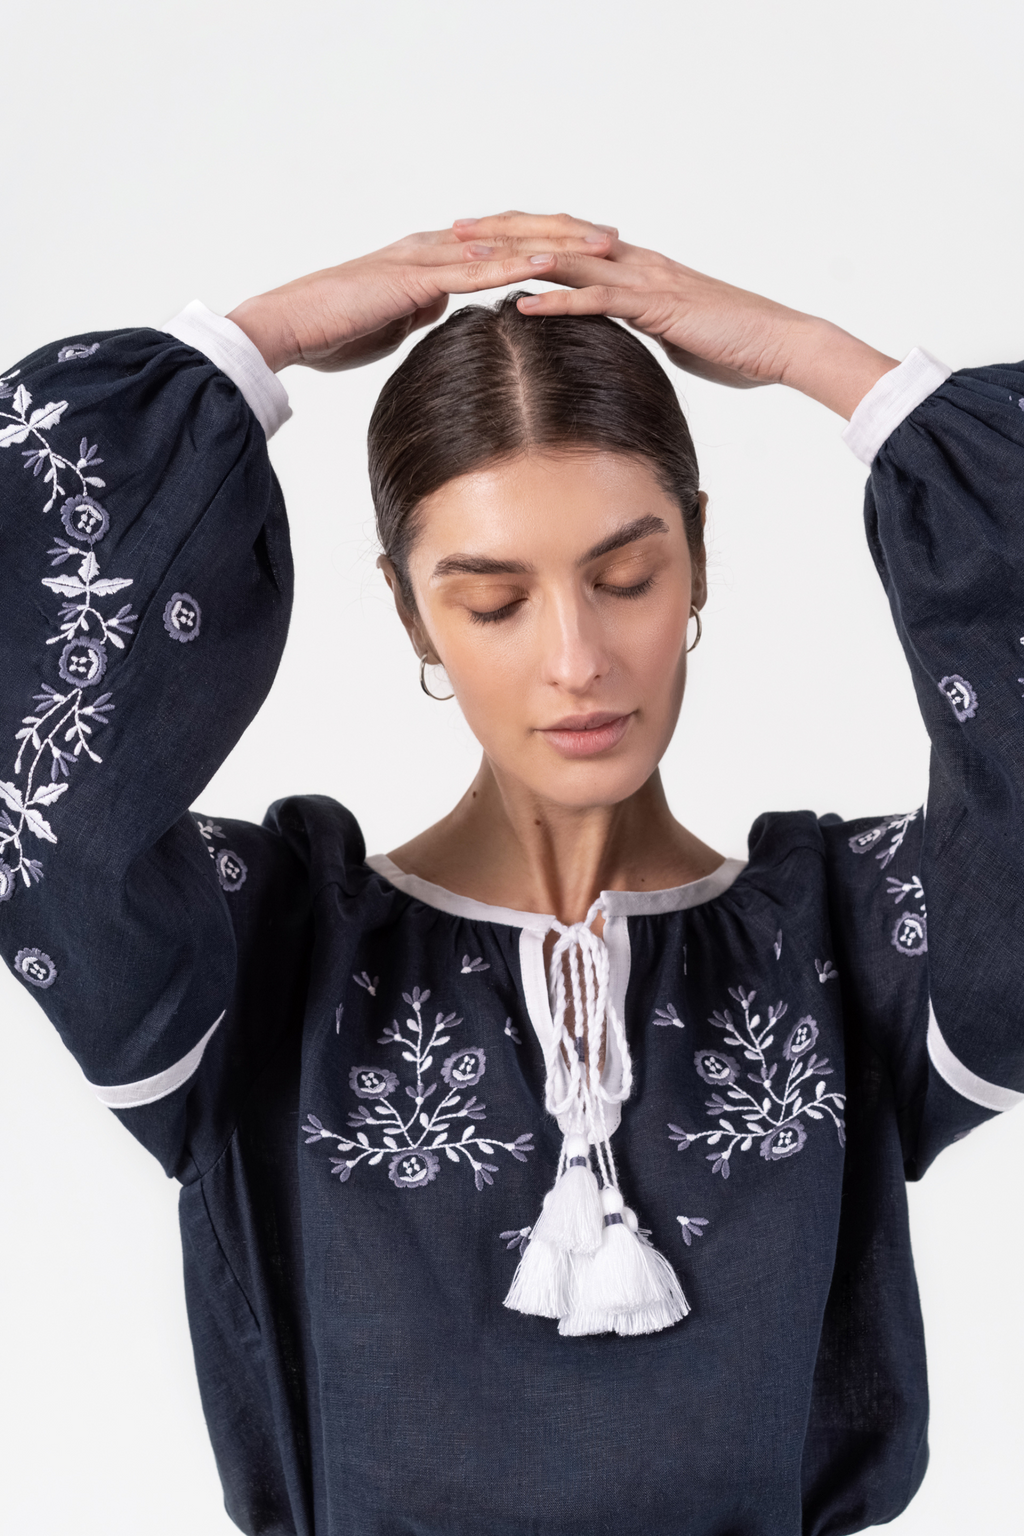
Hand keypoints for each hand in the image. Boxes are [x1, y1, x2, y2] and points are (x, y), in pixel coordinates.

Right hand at [227, 219, 615, 373]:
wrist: (290, 326)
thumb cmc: (332, 330)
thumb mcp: (390, 322)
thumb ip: (418, 310)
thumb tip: (437, 310)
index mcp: (431, 258)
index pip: (501, 243)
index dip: (546, 243)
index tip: (588, 248)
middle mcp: (434, 247)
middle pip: (513, 233)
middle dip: (566, 234)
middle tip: (614, 235)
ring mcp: (425, 259)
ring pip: (502, 246)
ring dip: (554, 245)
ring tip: (599, 245)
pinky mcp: (414, 279)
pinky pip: (473, 272)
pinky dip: (513, 267)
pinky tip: (548, 266)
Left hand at [452, 212, 897, 418]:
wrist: (779, 343)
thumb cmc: (732, 344)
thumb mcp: (671, 334)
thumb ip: (638, 327)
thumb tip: (613, 338)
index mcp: (634, 266)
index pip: (566, 241)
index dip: (519, 235)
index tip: (475, 237)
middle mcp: (634, 261)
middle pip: (555, 237)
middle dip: (501, 232)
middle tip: (452, 229)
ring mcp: (645, 279)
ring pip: (568, 260)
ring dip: (515, 257)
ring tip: (468, 257)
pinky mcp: (657, 305)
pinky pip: (599, 301)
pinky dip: (558, 301)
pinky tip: (521, 304)